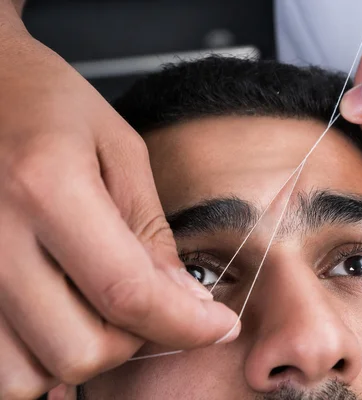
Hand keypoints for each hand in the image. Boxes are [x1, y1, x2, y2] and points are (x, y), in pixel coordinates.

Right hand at [0, 13, 237, 399]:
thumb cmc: (44, 101)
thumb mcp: (117, 149)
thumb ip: (149, 230)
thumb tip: (186, 300)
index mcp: (46, 187)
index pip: (128, 293)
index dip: (185, 324)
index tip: (217, 326)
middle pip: (77, 351)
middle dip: (131, 342)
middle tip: (149, 305)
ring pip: (28, 375)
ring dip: (80, 353)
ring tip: (95, 305)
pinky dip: (36, 355)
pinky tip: (56, 315)